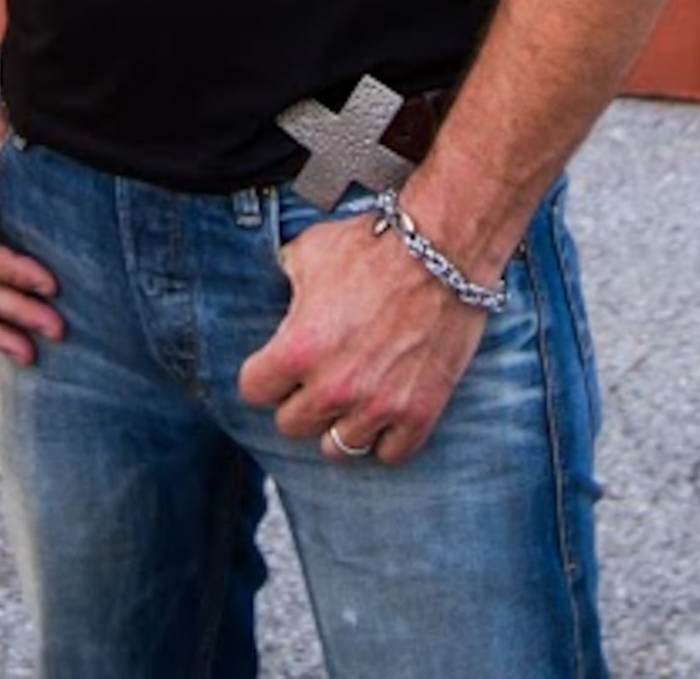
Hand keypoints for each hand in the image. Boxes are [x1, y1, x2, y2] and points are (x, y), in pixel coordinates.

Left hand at [237, 204, 488, 463]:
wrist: (446, 250)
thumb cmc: (376, 245)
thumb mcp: (310, 251)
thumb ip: (286, 280)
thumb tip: (279, 287)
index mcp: (298, 348)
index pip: (253, 391)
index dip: (264, 376)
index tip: (277, 366)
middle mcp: (334, 386)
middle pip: (291, 426)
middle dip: (299, 401)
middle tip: (317, 378)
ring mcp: (378, 404)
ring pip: (338, 448)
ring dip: (340, 424)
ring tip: (351, 398)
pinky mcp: (420, 412)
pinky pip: (390, 454)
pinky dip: (386, 438)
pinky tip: (385, 412)